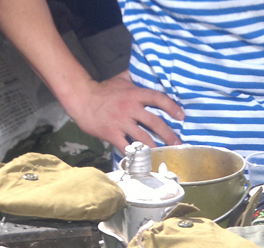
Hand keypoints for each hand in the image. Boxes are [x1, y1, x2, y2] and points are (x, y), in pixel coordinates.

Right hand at [63, 72, 184, 150]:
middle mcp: (130, 108)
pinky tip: (144, 161)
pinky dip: (136, 155)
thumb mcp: (121, 79)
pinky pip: (126, 147)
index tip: (182, 116)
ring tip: (165, 154)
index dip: (171, 107)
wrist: (82, 99)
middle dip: (168, 134)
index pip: (157, 98)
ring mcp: (121, 122)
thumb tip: (148, 69)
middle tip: (178, 143)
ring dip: (156, 147)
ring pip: (143, 138)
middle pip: (154, 122)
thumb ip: (135, 77)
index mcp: (134, 94)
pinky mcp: (112, 134)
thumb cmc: (103, 90)